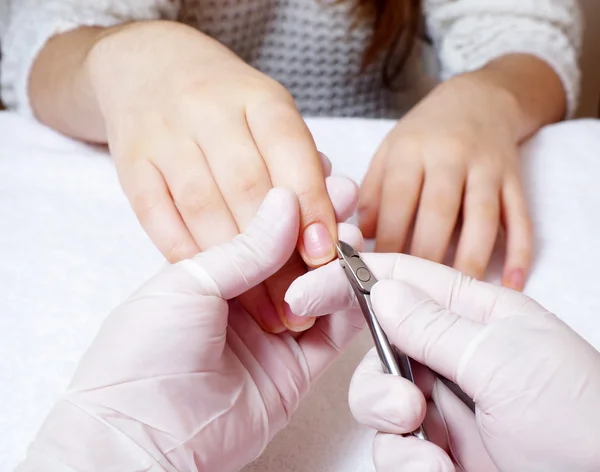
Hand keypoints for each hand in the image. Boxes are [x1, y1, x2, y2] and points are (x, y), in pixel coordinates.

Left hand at [17, 188, 364, 471]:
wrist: (144, 436)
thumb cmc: (145, 354)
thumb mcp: (190, 282)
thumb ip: (246, 247)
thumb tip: (285, 198)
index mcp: (211, 273)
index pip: (260, 228)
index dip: (289, 201)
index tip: (315, 170)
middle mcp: (244, 301)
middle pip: (295, 255)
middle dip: (321, 222)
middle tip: (344, 193)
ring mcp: (272, 335)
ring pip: (319, 289)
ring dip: (340, 259)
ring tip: (354, 228)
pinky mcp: (295, 371)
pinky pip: (333, 333)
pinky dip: (348, 306)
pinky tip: (358, 277)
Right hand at [86, 20, 340, 331]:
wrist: (150, 67)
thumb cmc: (228, 106)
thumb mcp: (271, 118)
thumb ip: (301, 165)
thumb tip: (335, 220)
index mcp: (259, 97)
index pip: (291, 153)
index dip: (311, 205)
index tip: (325, 256)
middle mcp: (209, 110)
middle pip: (248, 187)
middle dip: (275, 252)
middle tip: (299, 302)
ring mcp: (164, 135)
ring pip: (202, 206)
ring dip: (234, 267)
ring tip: (264, 312)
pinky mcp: (131, 162)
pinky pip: (156, 216)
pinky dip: (185, 254)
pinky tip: (212, 285)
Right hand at [286, 254, 599, 470]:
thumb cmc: (580, 418)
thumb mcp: (504, 360)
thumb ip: (434, 326)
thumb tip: (380, 291)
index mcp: (474, 316)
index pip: (401, 281)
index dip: (351, 279)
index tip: (306, 290)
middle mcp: (452, 355)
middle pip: (378, 345)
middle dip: (376, 376)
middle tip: (403, 402)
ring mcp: (443, 404)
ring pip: (377, 398)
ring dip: (390, 421)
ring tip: (428, 445)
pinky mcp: (436, 449)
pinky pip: (393, 447)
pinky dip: (408, 462)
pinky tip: (441, 470)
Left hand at [359, 72, 531, 289]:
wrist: (480, 97)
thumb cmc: (425, 132)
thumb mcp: (390, 150)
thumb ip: (374, 190)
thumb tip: (363, 236)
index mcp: (412, 149)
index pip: (399, 198)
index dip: (389, 238)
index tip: (380, 272)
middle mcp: (451, 155)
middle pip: (440, 209)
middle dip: (427, 254)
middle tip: (417, 293)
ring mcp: (488, 167)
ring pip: (482, 217)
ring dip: (471, 258)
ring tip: (458, 295)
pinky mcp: (515, 179)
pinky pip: (520, 217)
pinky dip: (519, 251)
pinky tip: (511, 283)